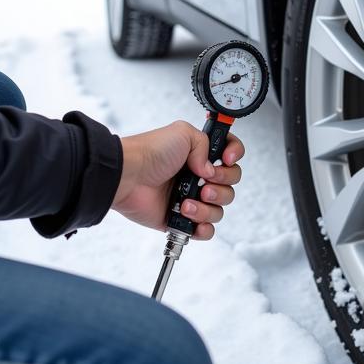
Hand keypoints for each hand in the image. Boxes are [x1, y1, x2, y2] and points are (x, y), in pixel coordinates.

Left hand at [112, 120, 244, 240]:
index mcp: (200, 154)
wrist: (129, 176)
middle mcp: (198, 176)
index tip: (226, 159)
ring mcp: (190, 198)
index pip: (231, 153)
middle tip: (204, 181)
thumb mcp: (183, 133)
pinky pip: (206, 230)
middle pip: (230, 183)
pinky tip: (189, 216)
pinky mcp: (181, 219)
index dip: (235, 155)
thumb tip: (210, 168)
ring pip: (220, 209)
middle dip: (222, 183)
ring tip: (187, 202)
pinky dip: (203, 227)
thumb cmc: (150, 152)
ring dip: (207, 207)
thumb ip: (206, 143)